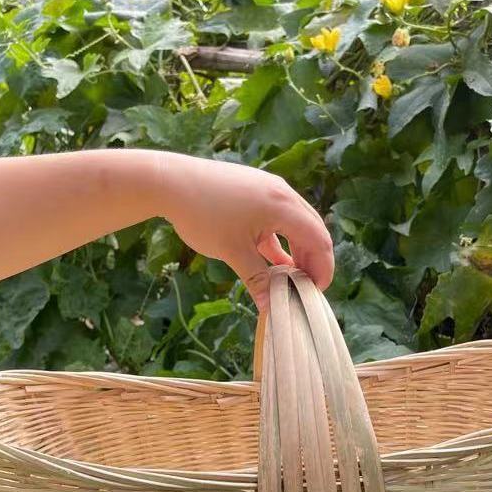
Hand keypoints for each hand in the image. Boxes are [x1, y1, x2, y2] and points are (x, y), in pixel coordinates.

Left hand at [154, 153, 333, 307]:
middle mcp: (282, 194)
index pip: (319, 240)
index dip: (323, 268)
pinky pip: (278, 221)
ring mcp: (268, 191)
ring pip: (296, 225)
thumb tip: (271, 309)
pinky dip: (281, 242)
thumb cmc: (202, 214)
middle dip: (313, 262)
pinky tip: (276, 264)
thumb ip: (257, 280)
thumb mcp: (232, 252)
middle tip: (306, 291)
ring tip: (290, 280)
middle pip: (312, 231)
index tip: (315, 293)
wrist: (169, 181)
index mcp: (282, 206)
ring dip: (297, 252)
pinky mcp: (255, 193)